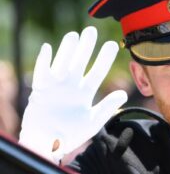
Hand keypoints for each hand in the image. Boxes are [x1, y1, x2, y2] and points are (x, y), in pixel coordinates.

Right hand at [19, 27, 126, 162]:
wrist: (49, 142)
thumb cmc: (71, 133)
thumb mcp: (93, 121)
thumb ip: (107, 107)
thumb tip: (124, 94)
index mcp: (85, 92)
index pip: (97, 72)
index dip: (104, 58)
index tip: (112, 44)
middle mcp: (71, 85)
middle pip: (79, 62)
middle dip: (85, 47)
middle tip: (92, 31)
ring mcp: (55, 86)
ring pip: (62, 62)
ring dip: (67, 49)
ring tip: (74, 35)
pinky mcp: (40, 89)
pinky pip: (41, 72)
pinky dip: (43, 61)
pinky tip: (47, 48)